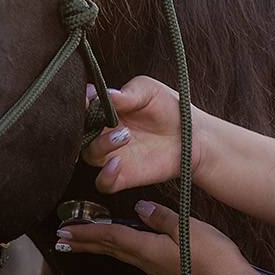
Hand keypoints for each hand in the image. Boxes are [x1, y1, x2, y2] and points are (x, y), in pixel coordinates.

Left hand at [53, 200, 257, 274]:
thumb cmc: (213, 257)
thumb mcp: (187, 228)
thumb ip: (161, 218)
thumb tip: (139, 208)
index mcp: (147, 249)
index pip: (110, 237)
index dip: (85, 232)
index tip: (63, 231)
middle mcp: (147, 263)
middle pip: (110, 249)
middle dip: (84, 242)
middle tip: (60, 239)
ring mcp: (157, 271)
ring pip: (121, 255)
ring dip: (99, 247)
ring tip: (83, 244)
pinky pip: (136, 259)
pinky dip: (120, 251)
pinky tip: (124, 248)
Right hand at [81, 76, 206, 193]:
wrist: (194, 136)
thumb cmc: (171, 109)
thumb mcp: (149, 91)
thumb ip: (126, 93)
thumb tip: (104, 93)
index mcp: (107, 110)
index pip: (83, 107)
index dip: (82, 102)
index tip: (88, 97)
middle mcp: (105, 133)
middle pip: (79, 133)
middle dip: (84, 125)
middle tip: (100, 118)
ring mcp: (112, 155)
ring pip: (89, 155)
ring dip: (100, 145)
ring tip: (124, 135)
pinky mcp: (123, 176)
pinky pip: (103, 183)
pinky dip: (105, 175)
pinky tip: (117, 163)